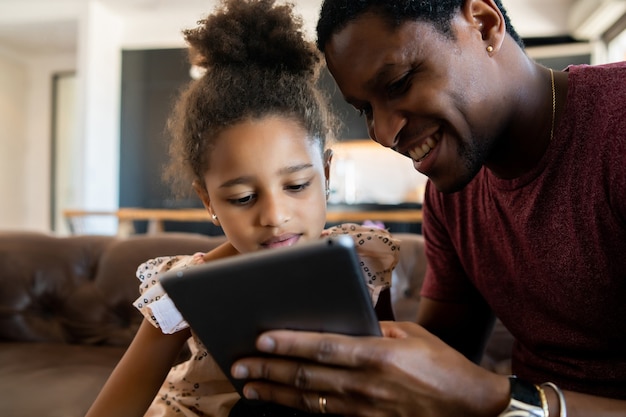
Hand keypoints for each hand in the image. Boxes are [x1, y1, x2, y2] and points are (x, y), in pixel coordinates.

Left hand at [231, 321, 507, 416]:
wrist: (471, 408)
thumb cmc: (442, 365)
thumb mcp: (411, 335)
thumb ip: (374, 328)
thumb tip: (343, 322)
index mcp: (377, 355)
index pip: (323, 347)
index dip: (289, 343)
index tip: (261, 339)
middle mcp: (366, 385)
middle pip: (306, 377)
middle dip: (268, 371)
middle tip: (238, 366)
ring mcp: (364, 409)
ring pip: (308, 401)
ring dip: (274, 394)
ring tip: (249, 387)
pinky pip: (324, 416)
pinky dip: (298, 410)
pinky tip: (280, 405)